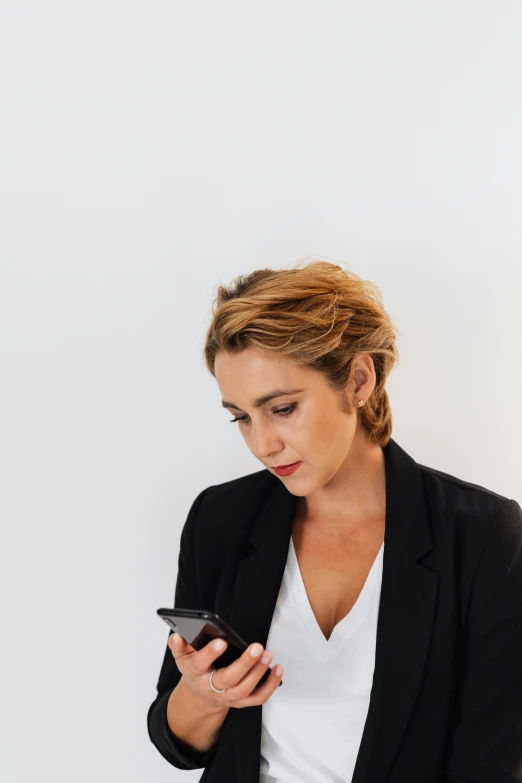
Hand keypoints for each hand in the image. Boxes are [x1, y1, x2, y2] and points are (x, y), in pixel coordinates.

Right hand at [168, 632, 283, 708]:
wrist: (200, 695)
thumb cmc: (195, 668)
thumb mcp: (182, 656)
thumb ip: (179, 645)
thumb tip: (177, 635)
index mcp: (195, 672)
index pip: (200, 664)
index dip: (210, 654)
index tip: (221, 641)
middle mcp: (211, 687)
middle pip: (228, 679)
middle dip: (244, 663)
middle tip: (257, 647)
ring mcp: (227, 697)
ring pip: (244, 689)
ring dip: (258, 672)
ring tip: (268, 654)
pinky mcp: (241, 702)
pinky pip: (258, 698)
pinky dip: (270, 685)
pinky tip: (278, 669)